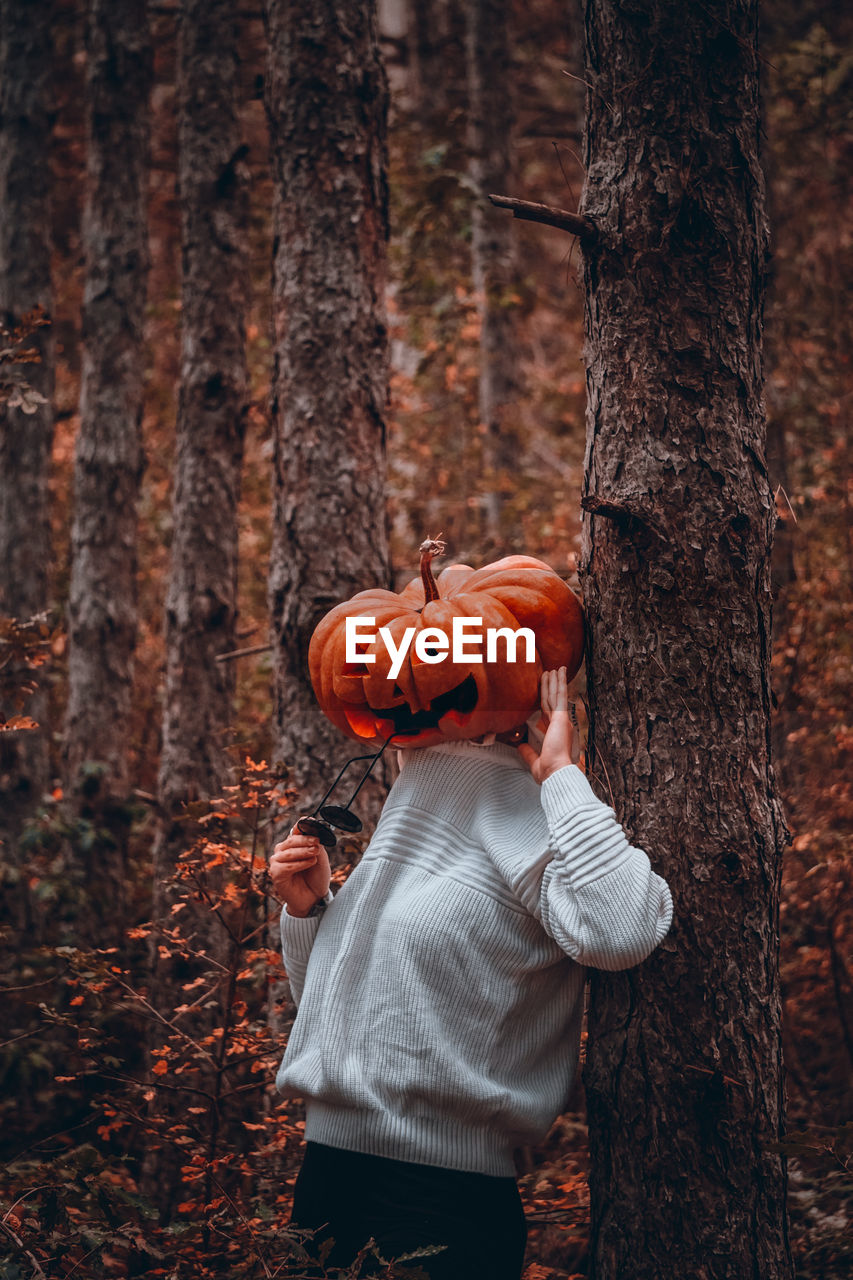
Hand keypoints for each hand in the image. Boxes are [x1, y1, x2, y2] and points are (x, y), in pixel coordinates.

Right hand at [270, 826, 331, 917]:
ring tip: (315, 854)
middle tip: (317, 843)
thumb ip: (317, 845)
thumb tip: (314, 829)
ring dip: (303, 852)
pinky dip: (299, 864)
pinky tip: (310, 863)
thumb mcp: (321, 858)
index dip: (303, 825)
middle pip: (291, 840)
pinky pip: (286, 866)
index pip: (296, 830)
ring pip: (288, 852)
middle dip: (305, 840)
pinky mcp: (276, 874)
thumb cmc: (316, 877)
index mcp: (293, 844)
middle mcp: (283, 851)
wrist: (314, 898)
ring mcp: (277, 862)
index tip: (313, 823)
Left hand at [517, 667, 579, 783]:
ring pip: (556, 695)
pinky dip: (561, 682)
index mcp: (554, 733)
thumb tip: (520, 746)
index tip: (544, 692)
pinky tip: (560, 672)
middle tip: (549, 673)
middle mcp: (559, 724)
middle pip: (551, 700)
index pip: (547, 712)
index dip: (545, 700)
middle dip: (550, 687)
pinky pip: (560, 695)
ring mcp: (561, 719)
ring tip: (555, 669)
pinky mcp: (561, 717)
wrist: (556, 772)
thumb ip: (528, 752)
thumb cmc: (548, 770)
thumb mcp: (534, 760)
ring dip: (555, 681)